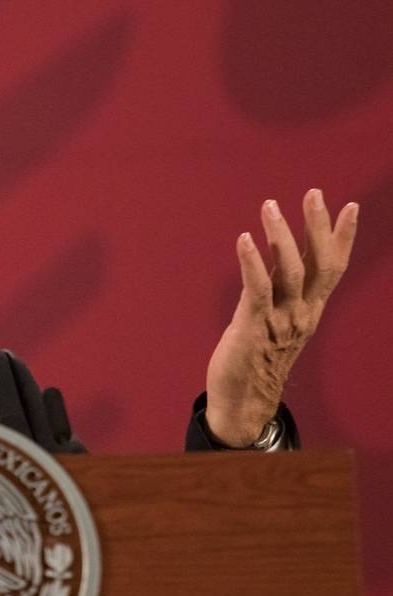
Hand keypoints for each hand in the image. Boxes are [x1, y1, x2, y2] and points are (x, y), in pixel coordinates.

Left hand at [204, 189, 357, 446]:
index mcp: (309, 310)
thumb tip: (278, 260)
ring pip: (289, 270)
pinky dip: (252, 261)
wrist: (244, 401)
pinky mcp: (254, 326)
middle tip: (314, 193)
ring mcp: (280, 320)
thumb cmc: (254, 358)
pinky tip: (244, 238)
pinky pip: (257, 289)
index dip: (343, 237)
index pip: (333, 268)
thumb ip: (280, 292)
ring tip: (270, 206)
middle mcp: (302, 313)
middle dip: (318, 226)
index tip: (350, 206)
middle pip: (320, 263)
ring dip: (281, 235)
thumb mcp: (274, 320)